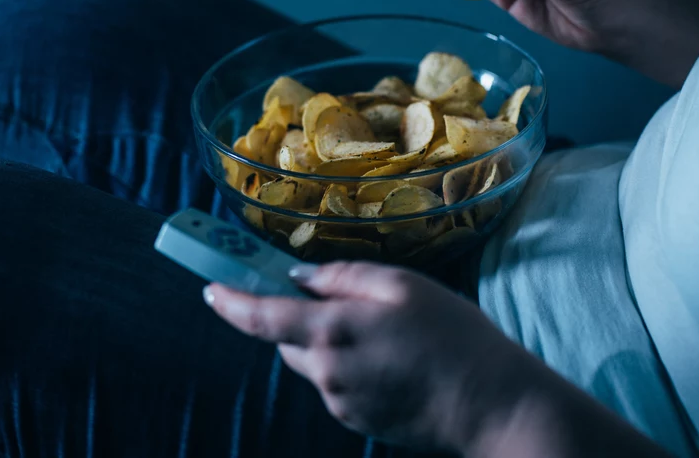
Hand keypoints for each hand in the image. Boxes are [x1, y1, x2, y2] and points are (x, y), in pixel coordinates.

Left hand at [204, 262, 538, 452]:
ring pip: (314, 362)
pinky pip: (337, 384)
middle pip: (286, 340)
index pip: (261, 318)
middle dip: (298, 317)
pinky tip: (394, 358)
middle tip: (336, 298)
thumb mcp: (403, 286)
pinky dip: (350, 365)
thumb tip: (301, 278)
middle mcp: (326, 372)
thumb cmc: (452, 336)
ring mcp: (340, 402)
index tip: (209, 287)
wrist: (490, 405)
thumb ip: (344, 277)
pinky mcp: (357, 421)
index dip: (230, 301)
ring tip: (386, 331)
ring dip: (329, 342)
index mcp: (332, 332)